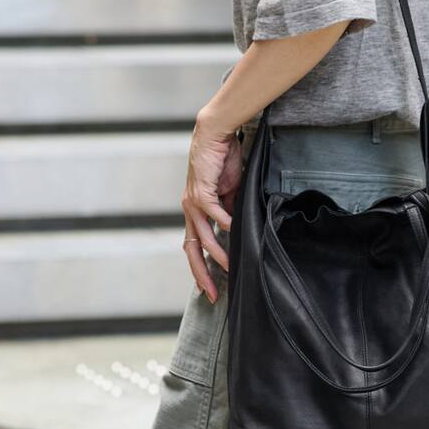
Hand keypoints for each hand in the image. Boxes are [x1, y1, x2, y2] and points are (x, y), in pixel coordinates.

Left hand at [181, 113, 243, 302]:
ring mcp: (193, 201)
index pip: (196, 245)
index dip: (202, 268)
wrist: (215, 134)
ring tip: (230, 265)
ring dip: (217, 253)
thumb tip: (238, 228)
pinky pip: (213, 213)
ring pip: (202, 236)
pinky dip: (225, 224)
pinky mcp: (201, 191)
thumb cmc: (222, 160)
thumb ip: (231, 210)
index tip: (211, 289)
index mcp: (195, 211)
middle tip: (211, 294)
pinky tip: (235, 232)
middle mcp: (190, 209)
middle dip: (201, 273)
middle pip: (192, 248)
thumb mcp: (230, 191)